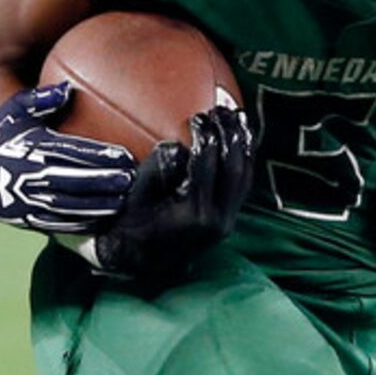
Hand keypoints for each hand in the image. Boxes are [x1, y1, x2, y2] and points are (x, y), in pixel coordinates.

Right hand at [0, 83, 136, 232]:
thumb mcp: (12, 112)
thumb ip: (39, 100)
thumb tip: (65, 89)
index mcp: (32, 149)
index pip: (75, 153)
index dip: (102, 157)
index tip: (126, 158)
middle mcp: (32, 176)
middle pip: (77, 182)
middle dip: (107, 183)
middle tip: (131, 181)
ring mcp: (29, 200)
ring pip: (71, 206)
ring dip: (100, 206)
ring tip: (123, 202)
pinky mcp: (26, 218)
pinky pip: (58, 223)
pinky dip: (82, 223)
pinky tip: (101, 220)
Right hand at [91, 103, 253, 282]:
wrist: (137, 262)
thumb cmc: (131, 225)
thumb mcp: (139, 193)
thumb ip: (158, 167)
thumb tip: (178, 146)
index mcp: (195, 210)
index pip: (208, 162)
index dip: (205, 134)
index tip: (197, 116)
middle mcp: (216, 219)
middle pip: (233, 167)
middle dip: (229, 134)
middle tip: (220, 111)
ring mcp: (225, 224)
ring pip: (244, 178)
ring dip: (242, 145)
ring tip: (237, 119)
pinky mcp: (226, 224)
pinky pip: (242, 189)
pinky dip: (244, 163)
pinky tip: (240, 144)